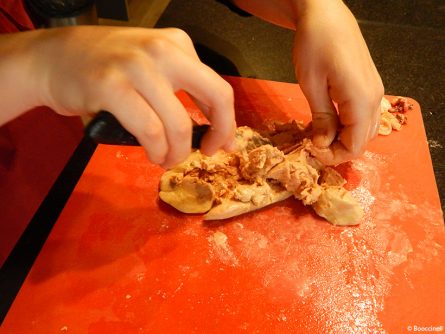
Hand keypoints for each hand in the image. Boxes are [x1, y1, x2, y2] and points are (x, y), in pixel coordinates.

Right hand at [29, 26, 235, 167]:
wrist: (51, 57)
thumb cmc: (105, 67)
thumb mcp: (150, 66)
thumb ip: (178, 88)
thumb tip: (207, 127)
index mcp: (177, 44)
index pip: (217, 86)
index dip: (226, 122)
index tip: (222, 143)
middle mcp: (164, 50)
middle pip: (215, 96)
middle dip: (217, 133)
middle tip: (205, 153)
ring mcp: (137, 66)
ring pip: (179, 123)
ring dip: (177, 151)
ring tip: (167, 159)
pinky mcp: (111, 86)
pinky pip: (149, 130)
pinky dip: (156, 150)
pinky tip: (153, 154)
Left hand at [293, 0, 383, 164]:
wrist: (325, 15)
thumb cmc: (314, 45)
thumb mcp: (311, 85)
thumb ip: (321, 118)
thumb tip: (323, 144)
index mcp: (361, 100)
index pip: (355, 145)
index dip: (334, 155)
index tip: (312, 151)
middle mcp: (374, 98)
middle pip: (363, 140)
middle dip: (338, 149)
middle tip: (312, 144)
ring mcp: (374, 91)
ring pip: (365, 129)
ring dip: (343, 138)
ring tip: (318, 133)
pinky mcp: (368, 85)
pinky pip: (363, 116)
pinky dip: (348, 125)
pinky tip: (328, 120)